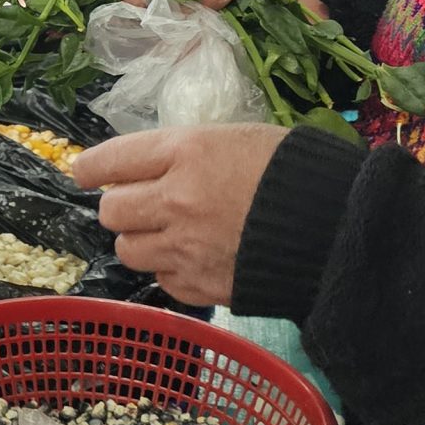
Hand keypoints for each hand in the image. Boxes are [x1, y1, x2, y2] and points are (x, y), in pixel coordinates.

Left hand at [69, 124, 282, 305]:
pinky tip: (193, 258)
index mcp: (186, 152)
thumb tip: (147, 167)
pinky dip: (170, 270)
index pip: (109, 160)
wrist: (341, 225)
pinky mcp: (203, 285)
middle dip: (120, 206)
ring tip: (166, 233)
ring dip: (140, 240)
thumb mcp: (235, 139)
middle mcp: (176, 200)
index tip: (84, 172)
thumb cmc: (293, 170)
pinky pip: (162, 279)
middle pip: (111, 211)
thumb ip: (185, 153)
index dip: (90, 168)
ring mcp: (187, 247)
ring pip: (128, 249)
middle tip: (139, 203)